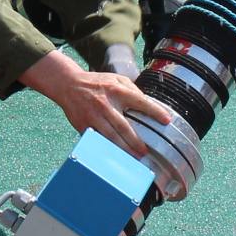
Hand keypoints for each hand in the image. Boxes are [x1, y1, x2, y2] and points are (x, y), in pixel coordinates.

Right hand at [21, 49, 173, 162]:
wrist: (68, 85)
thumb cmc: (95, 83)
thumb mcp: (115, 79)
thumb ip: (132, 89)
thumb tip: (147, 103)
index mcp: (117, 90)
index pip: (140, 101)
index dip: (154, 111)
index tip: (166, 120)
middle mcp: (106, 104)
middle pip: (124, 126)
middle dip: (136, 141)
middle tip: (145, 151)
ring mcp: (94, 116)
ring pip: (110, 137)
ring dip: (123, 149)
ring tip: (133, 157)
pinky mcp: (84, 125)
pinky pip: (98, 140)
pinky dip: (107, 148)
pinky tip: (114, 155)